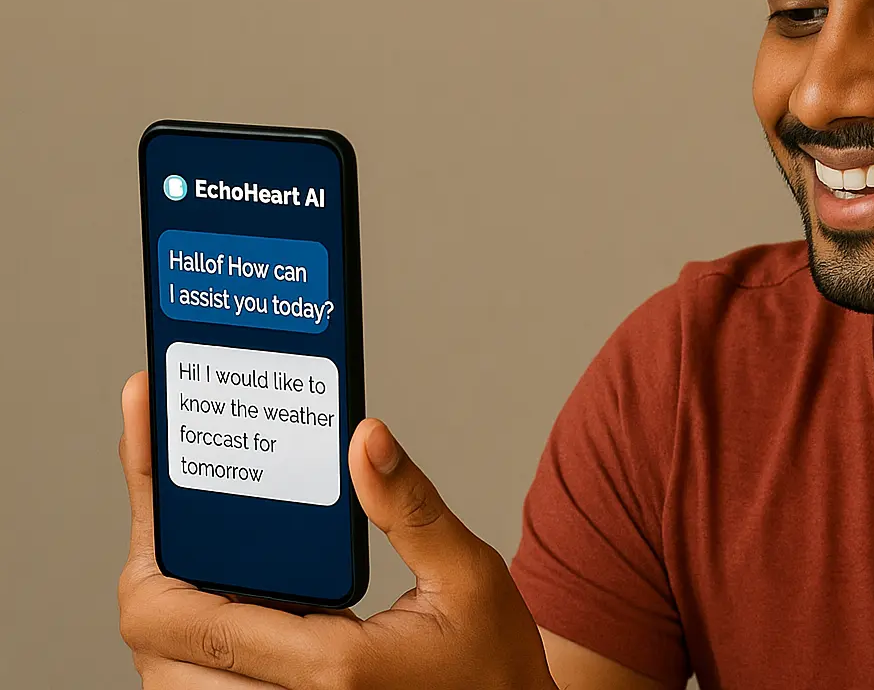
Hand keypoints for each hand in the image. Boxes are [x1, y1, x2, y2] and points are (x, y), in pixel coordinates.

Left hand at [117, 371, 557, 688]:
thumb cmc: (492, 668)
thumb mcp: (467, 575)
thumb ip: (409, 507)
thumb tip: (365, 439)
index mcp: (327, 668)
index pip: (178, 616)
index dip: (149, 536)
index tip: (151, 469)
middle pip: (154, 648)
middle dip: (154, 577)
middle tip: (177, 510)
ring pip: (169, 678)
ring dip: (173, 619)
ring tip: (202, 551)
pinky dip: (199, 649)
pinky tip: (230, 599)